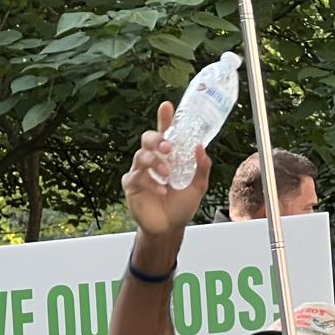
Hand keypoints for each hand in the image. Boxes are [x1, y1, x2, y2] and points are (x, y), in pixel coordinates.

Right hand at [121, 101, 210, 239]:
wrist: (170, 227)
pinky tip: (162, 190)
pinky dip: (151, 183)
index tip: (167, 106)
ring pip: (140, 156)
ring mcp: (140, 172)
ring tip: (167, 174)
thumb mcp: (198, 186)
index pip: (165, 132)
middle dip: (156, 139)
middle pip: (147, 138)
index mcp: (168, 156)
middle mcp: (153, 160)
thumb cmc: (181, 204)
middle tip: (168, 147)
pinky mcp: (132, 186)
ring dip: (155, 162)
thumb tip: (201, 148)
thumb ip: (201, 167)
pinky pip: (137, 178)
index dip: (165, 118)